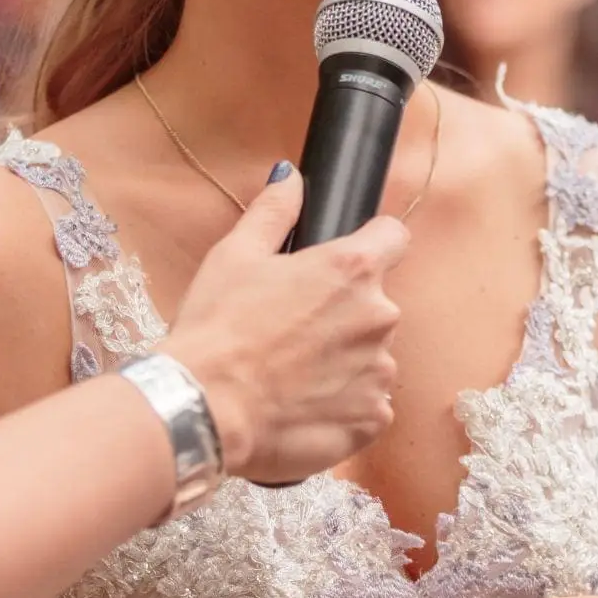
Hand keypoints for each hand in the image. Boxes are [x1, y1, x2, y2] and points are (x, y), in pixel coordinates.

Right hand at [162, 167, 406, 481]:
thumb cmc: (217, 329)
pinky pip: (369, 405)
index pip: (393, 237)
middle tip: (293, 330)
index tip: (343, 263)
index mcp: (351, 269)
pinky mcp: (371, 419)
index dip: (371, 244)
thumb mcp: (235, 255)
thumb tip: (290, 177)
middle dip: (344, 313)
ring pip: (371, 357)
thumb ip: (274, 211)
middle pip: (375, 304)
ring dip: (344, 362)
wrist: (204, 410)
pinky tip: (303, 406)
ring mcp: (379, 371)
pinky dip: (344, 407)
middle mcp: (378, 316)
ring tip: (293, 375)